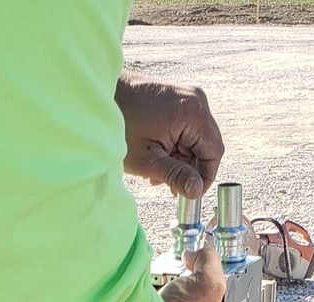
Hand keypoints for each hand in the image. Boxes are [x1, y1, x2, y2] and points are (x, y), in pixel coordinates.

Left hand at [115, 73, 224, 198]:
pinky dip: (175, 145)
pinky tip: (156, 154)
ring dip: (180, 158)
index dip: (203, 177)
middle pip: (206, 145)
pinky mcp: (177, 98)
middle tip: (166, 183)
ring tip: (156, 170)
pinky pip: (186, 128)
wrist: (99, 95)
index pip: (214, 153)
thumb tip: (196, 191)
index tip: (188, 193)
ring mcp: (187, 96)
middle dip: (189, 168)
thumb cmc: (119, 124)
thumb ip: (176, 176)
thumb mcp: (147, 159)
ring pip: (196, 139)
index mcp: (193, 112)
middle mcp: (195, 100)